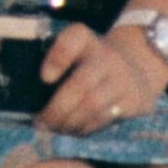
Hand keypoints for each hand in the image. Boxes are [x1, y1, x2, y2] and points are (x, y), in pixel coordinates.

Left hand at [37, 23, 162, 135]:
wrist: (139, 66)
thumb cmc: (92, 64)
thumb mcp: (77, 52)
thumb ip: (54, 65)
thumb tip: (29, 99)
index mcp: (87, 41)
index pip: (75, 37)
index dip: (58, 57)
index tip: (44, 78)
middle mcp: (107, 56)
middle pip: (81, 83)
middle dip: (57, 108)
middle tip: (41, 122)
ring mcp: (122, 79)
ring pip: (92, 104)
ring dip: (69, 122)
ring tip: (55, 128)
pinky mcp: (133, 100)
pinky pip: (104, 118)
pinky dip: (84, 127)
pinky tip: (74, 129)